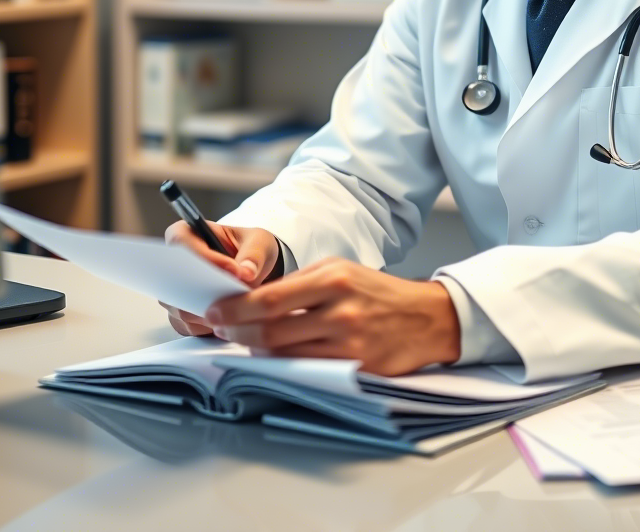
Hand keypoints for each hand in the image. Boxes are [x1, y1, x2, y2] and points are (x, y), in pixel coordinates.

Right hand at [160, 221, 281, 337]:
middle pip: (175, 283)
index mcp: (187, 235)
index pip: (180, 243)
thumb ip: (254, 254)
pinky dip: (211, 328)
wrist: (253, 270)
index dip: (203, 257)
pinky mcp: (185, 317)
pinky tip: (232, 323)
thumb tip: (245, 273)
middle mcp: (174, 266)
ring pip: (181, 309)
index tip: (232, 269)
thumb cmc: (251, 249)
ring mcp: (176, 294)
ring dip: (210, 313)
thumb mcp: (260, 242)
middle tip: (235, 298)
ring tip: (239, 311)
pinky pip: (190, 327)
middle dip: (205, 292)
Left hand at [204, 257, 461, 375]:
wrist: (425, 317)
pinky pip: (306, 369)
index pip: (270, 298)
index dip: (236, 309)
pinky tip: (275, 357)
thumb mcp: (341, 270)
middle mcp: (339, 309)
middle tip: (222, 330)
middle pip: (271, 330)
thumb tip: (256, 300)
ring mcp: (347, 342)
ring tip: (246, 343)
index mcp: (333, 279)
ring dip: (257, 351)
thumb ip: (301, 284)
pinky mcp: (355, 367)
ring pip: (284, 354)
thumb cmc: (377, 292)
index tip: (214, 312)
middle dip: (238, 332)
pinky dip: (284, 365)